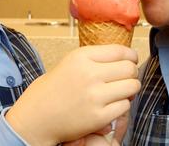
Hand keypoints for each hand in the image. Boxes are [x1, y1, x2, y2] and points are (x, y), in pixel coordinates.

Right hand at [6, 45, 139, 145]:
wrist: (37, 117)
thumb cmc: (53, 89)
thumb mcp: (71, 62)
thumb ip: (95, 58)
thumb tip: (126, 57)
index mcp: (81, 57)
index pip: (120, 51)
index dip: (131, 56)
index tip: (131, 60)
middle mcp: (89, 74)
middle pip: (130, 68)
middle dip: (132, 73)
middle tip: (126, 78)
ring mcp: (94, 96)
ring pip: (132, 86)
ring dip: (130, 90)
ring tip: (121, 92)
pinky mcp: (98, 116)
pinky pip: (125, 106)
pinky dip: (122, 106)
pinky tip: (112, 105)